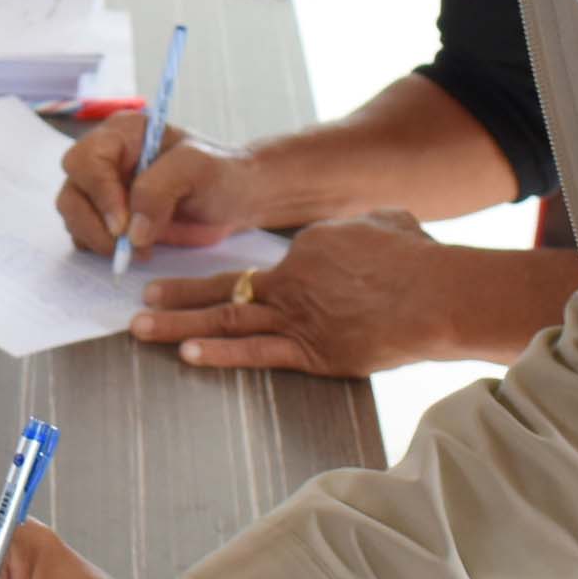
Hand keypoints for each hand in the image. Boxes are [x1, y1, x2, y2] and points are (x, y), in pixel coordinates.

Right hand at [55, 115, 276, 257]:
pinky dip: (101, 249)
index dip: (100, 195)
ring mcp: (103, 190)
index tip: (123, 226)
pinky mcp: (108, 218)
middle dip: (94, 224)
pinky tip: (134, 252)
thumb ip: (159, 190)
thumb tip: (132, 231)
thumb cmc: (220, 174)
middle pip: (72, 192)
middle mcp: (105, 160)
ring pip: (74, 217)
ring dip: (98, 240)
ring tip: (140, 250)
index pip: (86, 161)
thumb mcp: (196, 169)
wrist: (236, 198)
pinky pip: (86, 236)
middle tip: (126, 248)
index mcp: (121, 134)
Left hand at [130, 216, 576, 375]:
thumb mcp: (387, 224)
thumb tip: (371, 227)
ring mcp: (299, 316)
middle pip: (224, 287)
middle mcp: (292, 278)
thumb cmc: (420, 260)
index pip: (265, 267)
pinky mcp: (312, 350)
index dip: (238, 280)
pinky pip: (257, 352)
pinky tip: (189, 354)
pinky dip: (221, 353)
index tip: (208, 289)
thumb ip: (364, 226)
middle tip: (140, 301)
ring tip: (140, 328)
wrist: (437, 293)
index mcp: (308, 248)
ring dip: (180, 324)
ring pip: (227, 319)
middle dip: (177, 296)